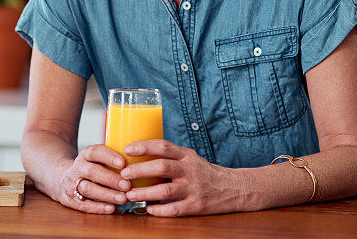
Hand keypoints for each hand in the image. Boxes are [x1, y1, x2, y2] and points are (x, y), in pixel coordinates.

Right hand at [54, 144, 131, 213]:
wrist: (61, 178)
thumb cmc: (90, 167)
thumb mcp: (96, 158)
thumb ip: (113, 158)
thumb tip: (142, 157)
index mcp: (85, 155)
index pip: (95, 152)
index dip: (109, 157)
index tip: (123, 163)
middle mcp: (77, 168)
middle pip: (92, 172)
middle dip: (111, 179)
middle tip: (127, 185)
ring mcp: (72, 184)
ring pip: (88, 188)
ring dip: (107, 194)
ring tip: (123, 198)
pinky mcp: (71, 200)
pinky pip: (84, 204)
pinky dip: (98, 207)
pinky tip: (111, 208)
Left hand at [120, 139, 248, 216]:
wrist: (232, 188)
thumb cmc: (203, 172)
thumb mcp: (189, 158)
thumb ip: (169, 157)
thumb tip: (138, 157)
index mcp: (186, 155)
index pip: (163, 146)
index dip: (144, 146)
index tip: (127, 149)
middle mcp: (189, 169)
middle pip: (162, 166)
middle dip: (141, 170)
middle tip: (124, 174)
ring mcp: (193, 188)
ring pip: (165, 190)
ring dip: (145, 193)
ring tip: (130, 194)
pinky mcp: (196, 205)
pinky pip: (175, 209)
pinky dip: (160, 210)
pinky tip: (149, 210)